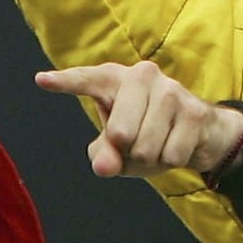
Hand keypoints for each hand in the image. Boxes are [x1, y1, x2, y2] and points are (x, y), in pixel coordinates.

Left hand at [36, 62, 242, 179]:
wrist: (200, 131)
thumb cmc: (148, 133)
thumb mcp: (118, 147)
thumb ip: (104, 155)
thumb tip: (104, 166)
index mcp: (114, 79)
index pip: (87, 80)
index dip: (65, 82)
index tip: (41, 80)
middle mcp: (142, 76)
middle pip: (120, 133)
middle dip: (128, 150)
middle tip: (138, 142)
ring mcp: (171, 91)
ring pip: (146, 148)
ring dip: (151, 158)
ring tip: (159, 142)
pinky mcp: (195, 111)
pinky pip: (172, 155)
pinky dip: (171, 160)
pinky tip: (178, 143)